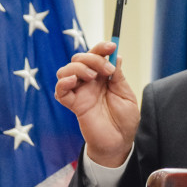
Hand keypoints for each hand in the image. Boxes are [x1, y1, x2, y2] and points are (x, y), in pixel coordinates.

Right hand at [55, 41, 139, 166]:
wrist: (120, 141)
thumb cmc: (125, 119)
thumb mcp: (126, 95)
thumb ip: (118, 77)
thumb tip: (117, 56)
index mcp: (104, 77)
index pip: (98, 56)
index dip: (102, 48)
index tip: (112, 46)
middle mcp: (90, 82)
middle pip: (80, 59)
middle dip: (93, 58)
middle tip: (107, 71)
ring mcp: (81, 92)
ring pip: (67, 70)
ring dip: (79, 67)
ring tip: (92, 77)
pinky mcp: (73, 105)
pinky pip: (60, 91)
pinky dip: (63, 83)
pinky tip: (73, 81)